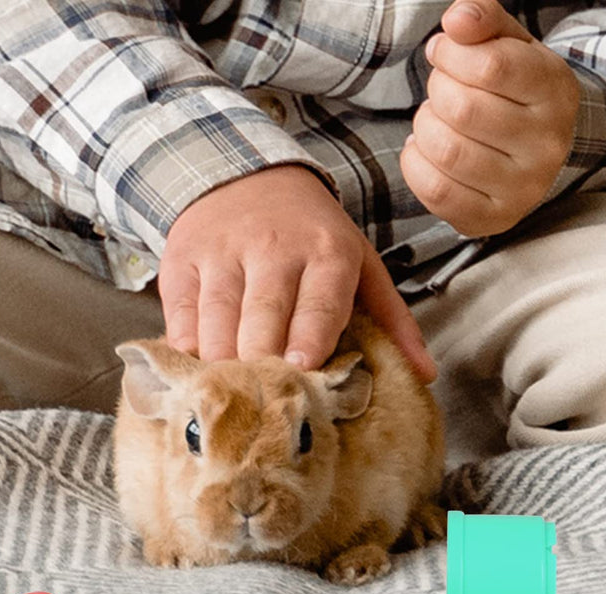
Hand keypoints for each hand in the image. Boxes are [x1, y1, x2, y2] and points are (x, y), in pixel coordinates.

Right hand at [157, 164, 436, 381]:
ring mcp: (222, 253)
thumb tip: (424, 375)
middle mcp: (272, 248)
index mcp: (326, 251)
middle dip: (262, 366)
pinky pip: (180, 316)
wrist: (243, 175)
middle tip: (265, 406)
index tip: (301, 373)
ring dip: (223, 367)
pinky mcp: (183, 259)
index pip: (318, 305)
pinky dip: (187, 350)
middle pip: (263, 320)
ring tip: (232, 400)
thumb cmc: (310, 234)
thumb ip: (392, 320)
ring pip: (217, 322)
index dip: (308, 343)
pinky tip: (200, 372)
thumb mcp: (359, 263)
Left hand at [400, 0, 579, 236]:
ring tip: (433, 119)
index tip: (444, 51)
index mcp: (555, 92)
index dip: (452, 54)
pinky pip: (436, 191)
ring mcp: (522, 188)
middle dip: (437, 90)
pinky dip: (415, 164)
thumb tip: (456, 21)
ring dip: (424, 127)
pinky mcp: (493, 219)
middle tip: (441, 88)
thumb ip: (484, 20)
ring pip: (447, 151)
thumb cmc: (515, 93)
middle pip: (463, 109)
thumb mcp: (510, 45)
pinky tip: (423, 149)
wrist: (539, 154)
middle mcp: (546, 145)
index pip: (492, 66)